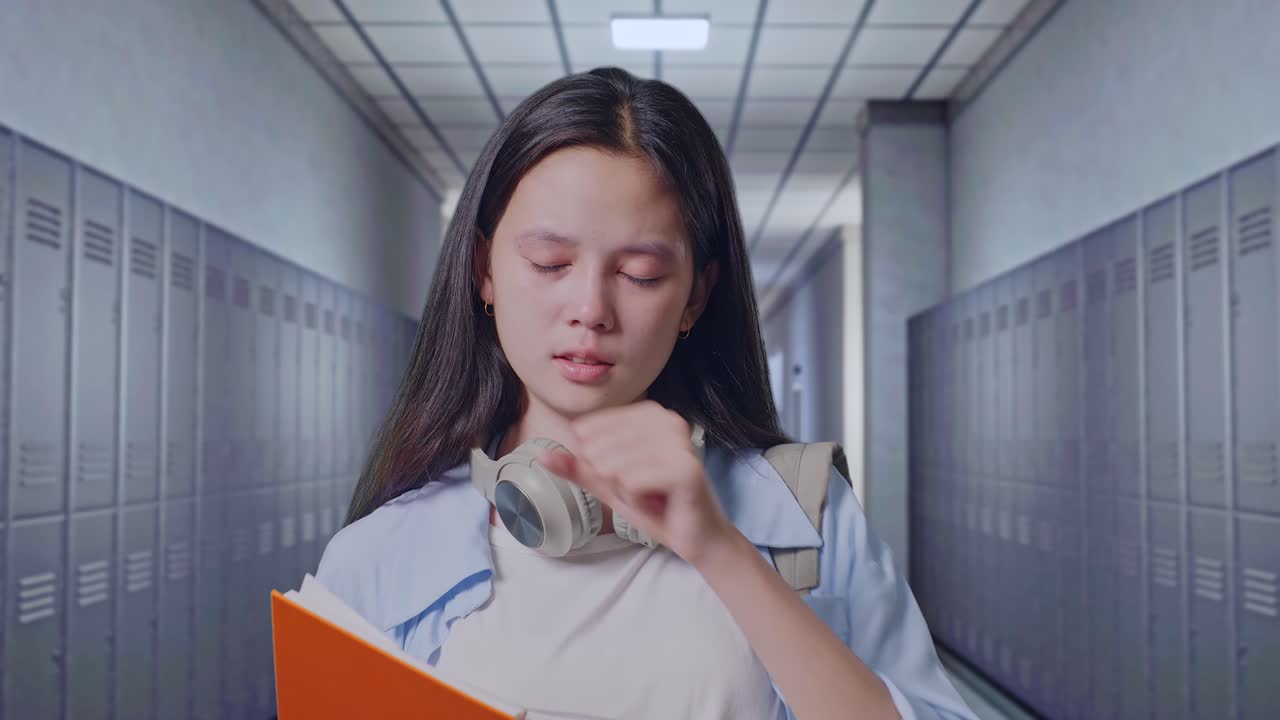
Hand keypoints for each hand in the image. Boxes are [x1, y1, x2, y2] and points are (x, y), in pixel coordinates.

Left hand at [536, 400, 738, 565]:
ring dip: (625, 491)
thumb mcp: (609, 484)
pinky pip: (631, 481)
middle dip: (612, 479)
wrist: (696, 538)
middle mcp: (667, 419)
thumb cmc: (656, 506)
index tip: (630, 477)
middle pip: (598, 448)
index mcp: (649, 413)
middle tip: (642, 490)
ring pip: (613, 466)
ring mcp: (679, 442)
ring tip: (651, 496)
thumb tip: (541, 454)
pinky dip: (638, 499)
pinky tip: (659, 502)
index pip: (589, 430)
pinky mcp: (685, 468)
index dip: (598, 464)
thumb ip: (578, 467)